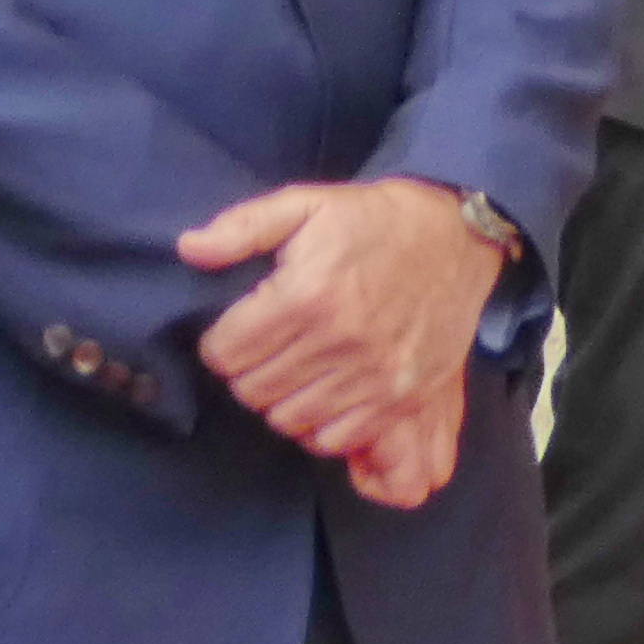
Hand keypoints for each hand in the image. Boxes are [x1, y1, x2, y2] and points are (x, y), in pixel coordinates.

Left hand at [177, 177, 501, 510]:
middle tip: (259, 351)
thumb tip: (189, 248)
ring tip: (288, 370)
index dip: (219, 343)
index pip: (227, 352)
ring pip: (288, 419)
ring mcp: (372, 377)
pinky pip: (335, 439)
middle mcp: (339, 342)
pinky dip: (316, 425)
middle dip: (245, 372)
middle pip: (253, 390)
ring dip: (278, 399)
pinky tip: (319, 392)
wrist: (454, 238)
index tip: (231, 332)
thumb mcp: (305, 204)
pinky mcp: (400, 399)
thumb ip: (242, 226)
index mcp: (307, 294)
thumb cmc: (372, 220)